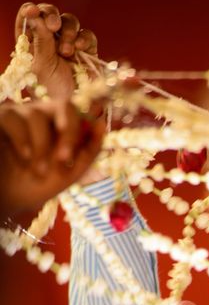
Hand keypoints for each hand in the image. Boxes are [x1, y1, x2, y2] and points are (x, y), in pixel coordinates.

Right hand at [0, 99, 104, 221]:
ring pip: (37, 114)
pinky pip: (12, 117)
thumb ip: (87, 152)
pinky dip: (22, 139)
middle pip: (64, 105)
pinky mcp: (1, 118)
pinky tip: (24, 157)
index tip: (73, 157)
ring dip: (41, 147)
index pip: (78, 114)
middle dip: (68, 133)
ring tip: (38, 171)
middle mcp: (41, 114)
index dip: (78, 131)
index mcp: (59, 126)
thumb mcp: (67, 174)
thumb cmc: (34, 186)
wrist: (4, 198)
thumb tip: (102, 125)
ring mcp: (19, 114)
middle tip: (63, 160)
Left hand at [15, 3, 99, 101]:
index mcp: (32, 41)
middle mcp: (50, 39)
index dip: (31, 10)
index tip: (32, 12)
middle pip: (50, 13)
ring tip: (67, 52)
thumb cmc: (52, 91)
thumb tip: (36, 14)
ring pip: (70, 21)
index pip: (29, 16)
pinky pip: (87, 35)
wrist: (75, 107)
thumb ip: (40, 39)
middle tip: (54, 26)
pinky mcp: (88, 51)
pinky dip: (84, 39)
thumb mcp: (41, 65)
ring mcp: (70, 43)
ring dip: (68, 32)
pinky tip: (80, 49)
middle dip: (52, 16)